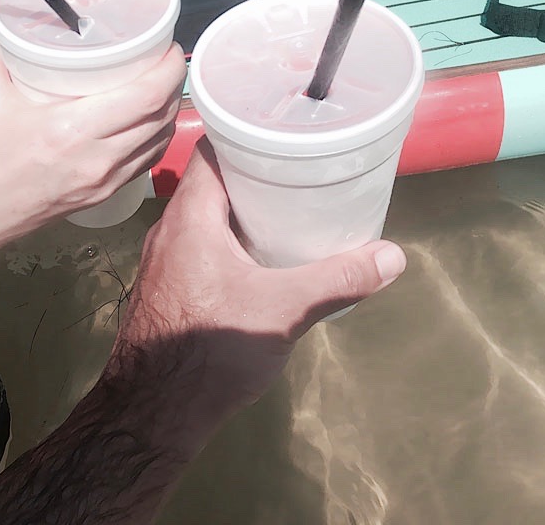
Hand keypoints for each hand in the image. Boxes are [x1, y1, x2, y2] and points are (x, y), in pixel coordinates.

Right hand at [0, 33, 185, 253]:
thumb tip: (6, 19)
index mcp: (71, 130)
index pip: (145, 97)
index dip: (169, 70)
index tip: (169, 46)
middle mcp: (97, 158)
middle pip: (161, 116)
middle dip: (174, 83)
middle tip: (167, 57)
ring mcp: (104, 181)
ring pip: (159, 140)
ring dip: (169, 110)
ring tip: (163, 83)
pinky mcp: (104, 195)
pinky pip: (146, 160)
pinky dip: (156, 135)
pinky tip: (149, 118)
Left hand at [109, 141, 406, 441]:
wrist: (152, 413)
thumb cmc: (210, 350)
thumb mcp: (283, 310)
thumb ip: (337, 279)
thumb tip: (392, 257)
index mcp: (190, 217)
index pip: (211, 150)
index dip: (245, 135)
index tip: (283, 132)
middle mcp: (168, 230)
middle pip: (211, 183)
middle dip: (254, 176)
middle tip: (299, 174)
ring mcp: (162, 262)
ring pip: (204, 219)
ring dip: (240, 214)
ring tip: (286, 214)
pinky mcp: (164, 291)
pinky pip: (198, 248)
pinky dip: (227, 243)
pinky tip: (257, 263)